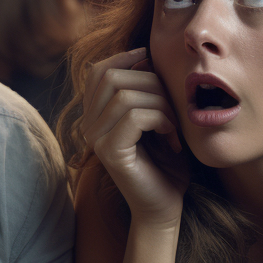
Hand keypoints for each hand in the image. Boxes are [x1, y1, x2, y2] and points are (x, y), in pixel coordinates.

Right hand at [81, 47, 188, 226]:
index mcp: (96, 115)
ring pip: (126, 95)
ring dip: (161, 104)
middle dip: (151, 83)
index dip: (123, 57)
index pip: (98, 71)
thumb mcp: (157, 117)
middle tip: (173, 107)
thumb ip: (147, 90)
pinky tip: (171, 136)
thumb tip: (143, 56)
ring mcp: (96, 139)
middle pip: (113, 77)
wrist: (165, 205)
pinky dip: (161, 119)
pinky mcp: (110, 152)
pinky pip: (135, 116)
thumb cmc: (165, 163)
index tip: (150, 58)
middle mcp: (89, 126)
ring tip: (174, 125)